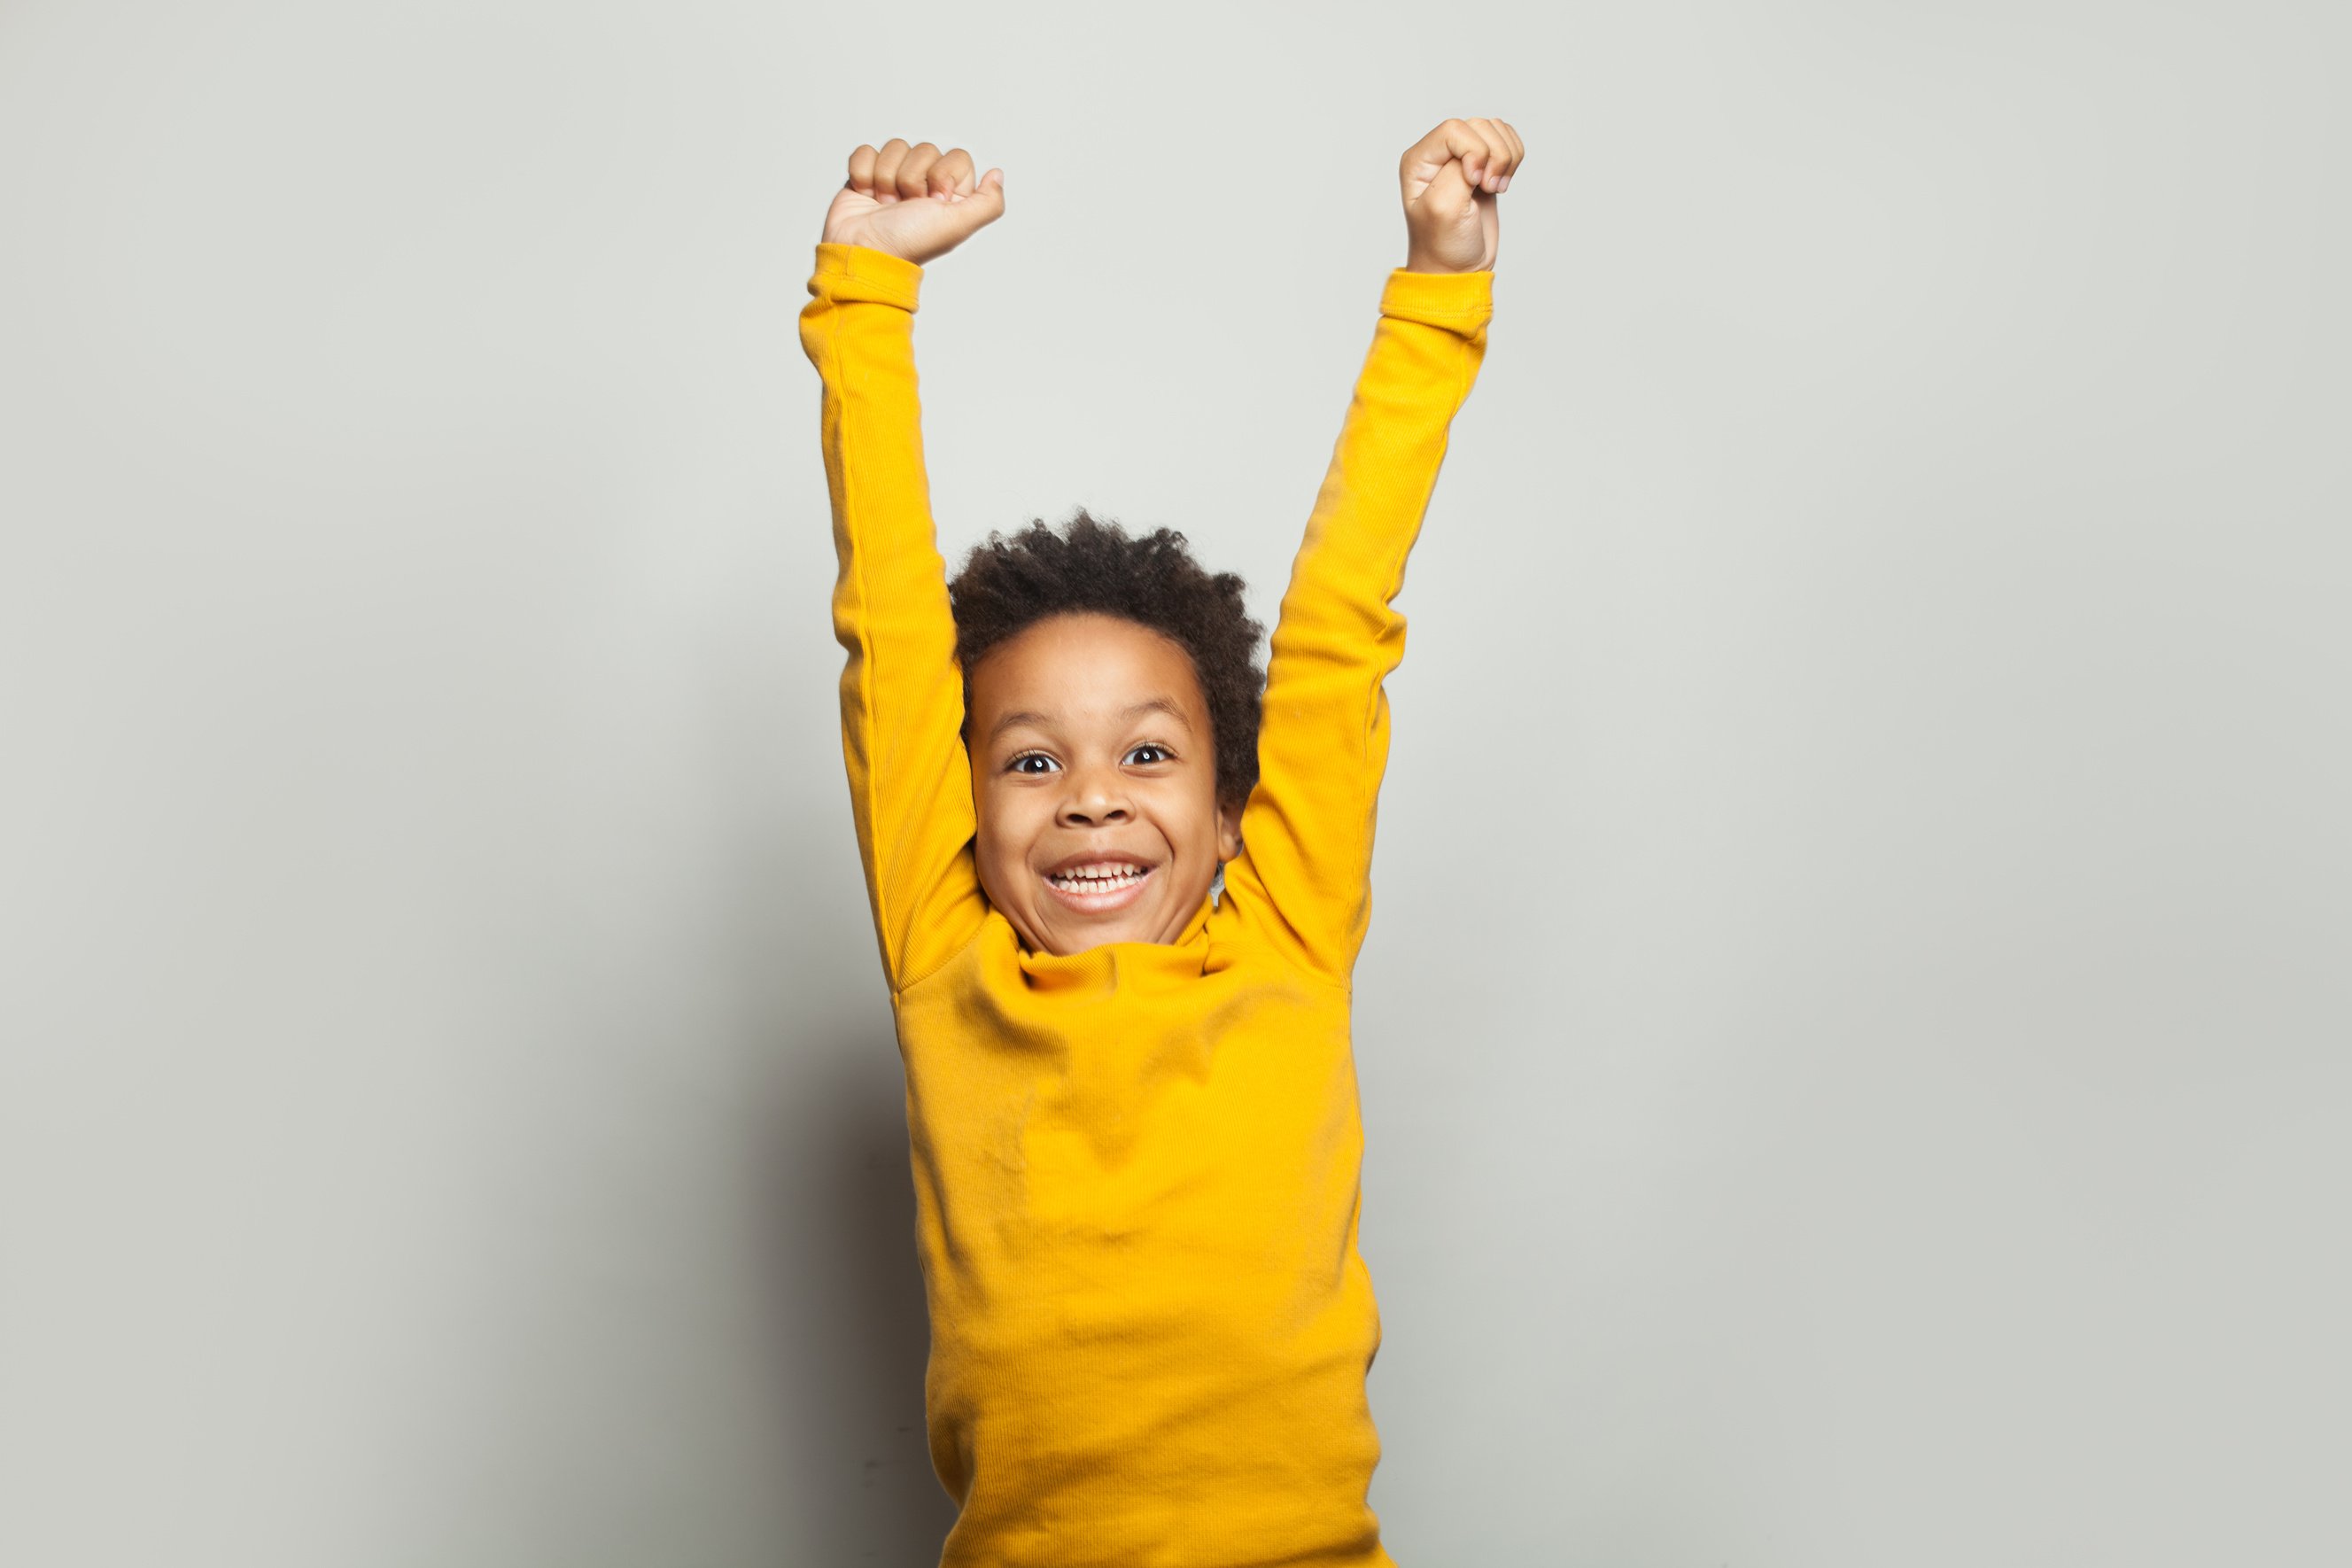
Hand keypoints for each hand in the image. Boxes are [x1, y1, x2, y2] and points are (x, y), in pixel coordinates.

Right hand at [821, 138, 1005, 266]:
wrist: (863, 250)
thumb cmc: (909, 242)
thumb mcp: (957, 225)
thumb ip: (988, 203)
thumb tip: (997, 174)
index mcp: (951, 194)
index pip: (957, 157)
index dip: (943, 175)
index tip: (935, 201)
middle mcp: (926, 183)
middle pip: (925, 149)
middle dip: (912, 178)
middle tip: (907, 206)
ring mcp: (896, 178)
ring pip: (896, 147)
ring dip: (887, 178)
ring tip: (886, 204)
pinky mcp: (868, 174)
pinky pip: (867, 151)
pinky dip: (864, 174)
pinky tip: (868, 195)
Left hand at [1399, 117, 1523, 273]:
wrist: (1458, 268)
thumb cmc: (1443, 245)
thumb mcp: (1444, 208)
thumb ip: (1458, 171)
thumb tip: (1479, 155)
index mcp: (1419, 161)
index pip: (1454, 129)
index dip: (1473, 151)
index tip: (1474, 183)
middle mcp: (1438, 154)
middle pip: (1479, 126)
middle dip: (1493, 156)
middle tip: (1487, 188)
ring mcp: (1463, 157)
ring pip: (1496, 129)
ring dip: (1506, 157)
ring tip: (1494, 187)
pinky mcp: (1484, 164)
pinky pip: (1507, 140)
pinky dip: (1513, 158)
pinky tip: (1501, 183)